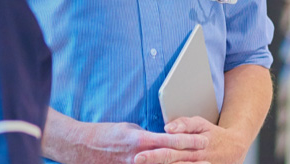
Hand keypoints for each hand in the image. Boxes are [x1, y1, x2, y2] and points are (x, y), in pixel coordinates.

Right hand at [47, 120, 207, 163]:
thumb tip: (158, 138)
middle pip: (170, 159)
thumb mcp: (128, 128)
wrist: (81, 146)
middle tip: (207, 160)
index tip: (201, 141)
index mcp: (140, 139)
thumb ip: (145, 134)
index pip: (170, 140)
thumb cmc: (104, 134)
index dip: (187, 141)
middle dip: (189, 160)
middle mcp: (139, 155)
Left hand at [127, 116, 246, 163]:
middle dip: (154, 161)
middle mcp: (195, 157)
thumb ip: (184, 124)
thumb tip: (167, 128)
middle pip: (172, 160)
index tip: (139, 154)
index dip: (155, 152)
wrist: (235, 148)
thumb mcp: (201, 124)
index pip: (171, 147)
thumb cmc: (213, 134)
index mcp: (194, 143)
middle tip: (137, 160)